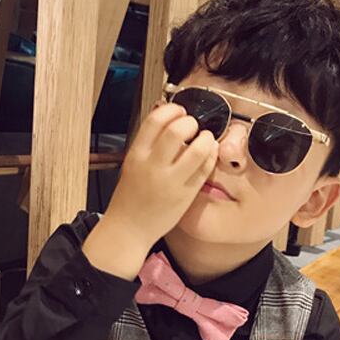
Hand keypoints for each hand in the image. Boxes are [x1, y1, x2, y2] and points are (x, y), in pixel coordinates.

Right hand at [105, 97, 218, 248]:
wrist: (128, 229)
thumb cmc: (130, 197)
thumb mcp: (131, 164)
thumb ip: (148, 144)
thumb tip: (166, 118)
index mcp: (137, 155)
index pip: (155, 120)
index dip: (172, 109)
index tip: (179, 111)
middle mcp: (153, 166)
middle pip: (177, 130)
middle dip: (190, 122)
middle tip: (192, 126)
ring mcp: (171, 182)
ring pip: (197, 150)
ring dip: (205, 138)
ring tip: (204, 138)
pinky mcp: (185, 195)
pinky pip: (204, 169)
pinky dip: (211, 156)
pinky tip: (208, 153)